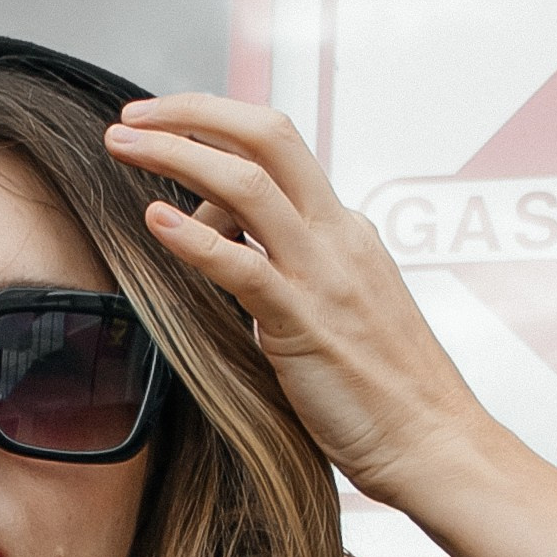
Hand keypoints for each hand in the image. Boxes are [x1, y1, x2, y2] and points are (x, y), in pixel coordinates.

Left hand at [106, 95, 556, 556]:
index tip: (166, 124)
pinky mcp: (306, 324)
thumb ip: (293, 275)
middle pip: (267, 137)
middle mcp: (338, 237)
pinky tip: (154, 222)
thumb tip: (234, 257)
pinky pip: (244, 266)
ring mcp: (324, 276)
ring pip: (247, 184)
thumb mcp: (340, 310)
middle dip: (193, 113)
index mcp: (346, 230)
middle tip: (132, 117)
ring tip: (122, 146)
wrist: (434, 444)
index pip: (279, 148)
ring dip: (177, 155)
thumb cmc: (386, 392)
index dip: (217, 124)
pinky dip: (194, 238)